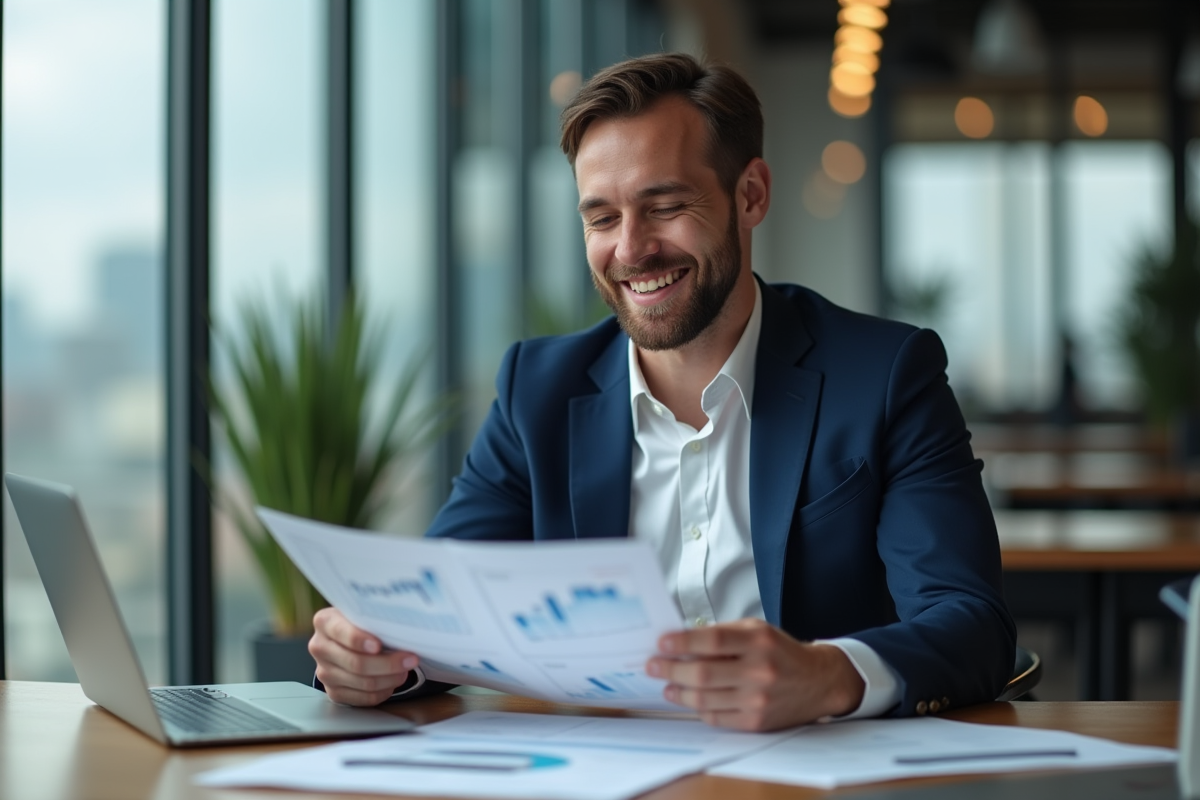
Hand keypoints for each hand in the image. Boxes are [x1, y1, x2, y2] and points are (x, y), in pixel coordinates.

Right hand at [309, 607, 417, 705]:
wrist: (348, 638)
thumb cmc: (361, 622)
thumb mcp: (363, 612)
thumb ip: (374, 617)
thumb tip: (402, 626)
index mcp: (325, 622)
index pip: (341, 632)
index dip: (359, 640)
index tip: (379, 645)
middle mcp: (320, 647)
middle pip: (355, 663)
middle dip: (388, 663)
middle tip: (410, 659)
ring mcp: (325, 672)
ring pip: (363, 682)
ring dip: (390, 678)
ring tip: (405, 670)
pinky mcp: (334, 692)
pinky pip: (363, 698)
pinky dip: (383, 691)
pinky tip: (393, 681)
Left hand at [645, 618, 864, 730]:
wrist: (818, 681)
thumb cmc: (781, 652)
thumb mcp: (756, 630)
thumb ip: (722, 633)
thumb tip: (681, 640)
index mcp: (758, 641)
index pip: (712, 640)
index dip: (682, 642)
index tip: (662, 643)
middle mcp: (759, 670)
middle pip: (703, 672)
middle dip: (671, 668)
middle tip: (653, 665)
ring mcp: (758, 699)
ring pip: (704, 698)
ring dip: (678, 691)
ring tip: (667, 684)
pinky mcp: (756, 721)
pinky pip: (715, 717)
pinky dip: (698, 708)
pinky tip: (688, 698)